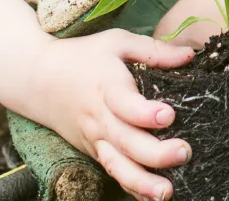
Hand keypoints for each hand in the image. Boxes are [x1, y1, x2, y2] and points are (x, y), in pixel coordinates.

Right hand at [7, 28, 194, 200]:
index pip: (124, 103)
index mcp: (107, 87)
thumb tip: (190, 55)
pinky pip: (113, 173)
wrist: (38, 78)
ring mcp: (95, 139)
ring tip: (166, 192)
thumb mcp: (116, 42)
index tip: (168, 115)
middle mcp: (100, 118)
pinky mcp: (93, 152)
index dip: (145, 112)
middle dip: (155, 153)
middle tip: (184, 152)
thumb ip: (154, 50)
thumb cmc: (82, 57)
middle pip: (126, 141)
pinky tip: (152, 197)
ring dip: (141, 182)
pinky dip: (131, 188)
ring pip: (117, 166)